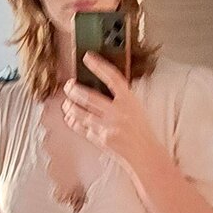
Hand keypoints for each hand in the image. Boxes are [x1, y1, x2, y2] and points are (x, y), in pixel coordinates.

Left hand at [61, 52, 156, 172]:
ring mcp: (108, 127)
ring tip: (66, 103)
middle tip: (68, 85)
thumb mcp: (137, 108)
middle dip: (74, 90)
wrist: (146, 155)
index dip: (98, 65)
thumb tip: (103, 87)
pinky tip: (69, 118)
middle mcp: (118, 112)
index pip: (112, 77)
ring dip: (70, 107)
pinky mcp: (101, 140)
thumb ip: (121, 98)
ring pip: (82, 113)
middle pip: (89, 96)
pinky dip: (74, 122)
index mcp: (129, 100)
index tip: (87, 57)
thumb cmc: (142, 132)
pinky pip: (82, 128)